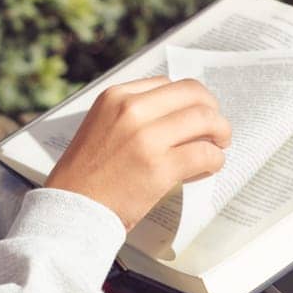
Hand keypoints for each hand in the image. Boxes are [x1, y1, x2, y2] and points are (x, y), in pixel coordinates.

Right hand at [44, 75, 231, 231]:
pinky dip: (215, 160)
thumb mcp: (101, 126)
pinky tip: (209, 168)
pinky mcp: (159, 168)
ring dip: (220, 133)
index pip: (169, 84)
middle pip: (193, 94)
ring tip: (218, 147)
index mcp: (116, 96)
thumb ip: (133, 113)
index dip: (189, 99)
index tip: (194, 115)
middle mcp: (131, 110)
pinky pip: (204, 154)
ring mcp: (146, 138)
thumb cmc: (87, 174)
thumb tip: (178, 113)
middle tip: (217, 129)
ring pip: (205, 119)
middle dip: (212, 110)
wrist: (71, 209)